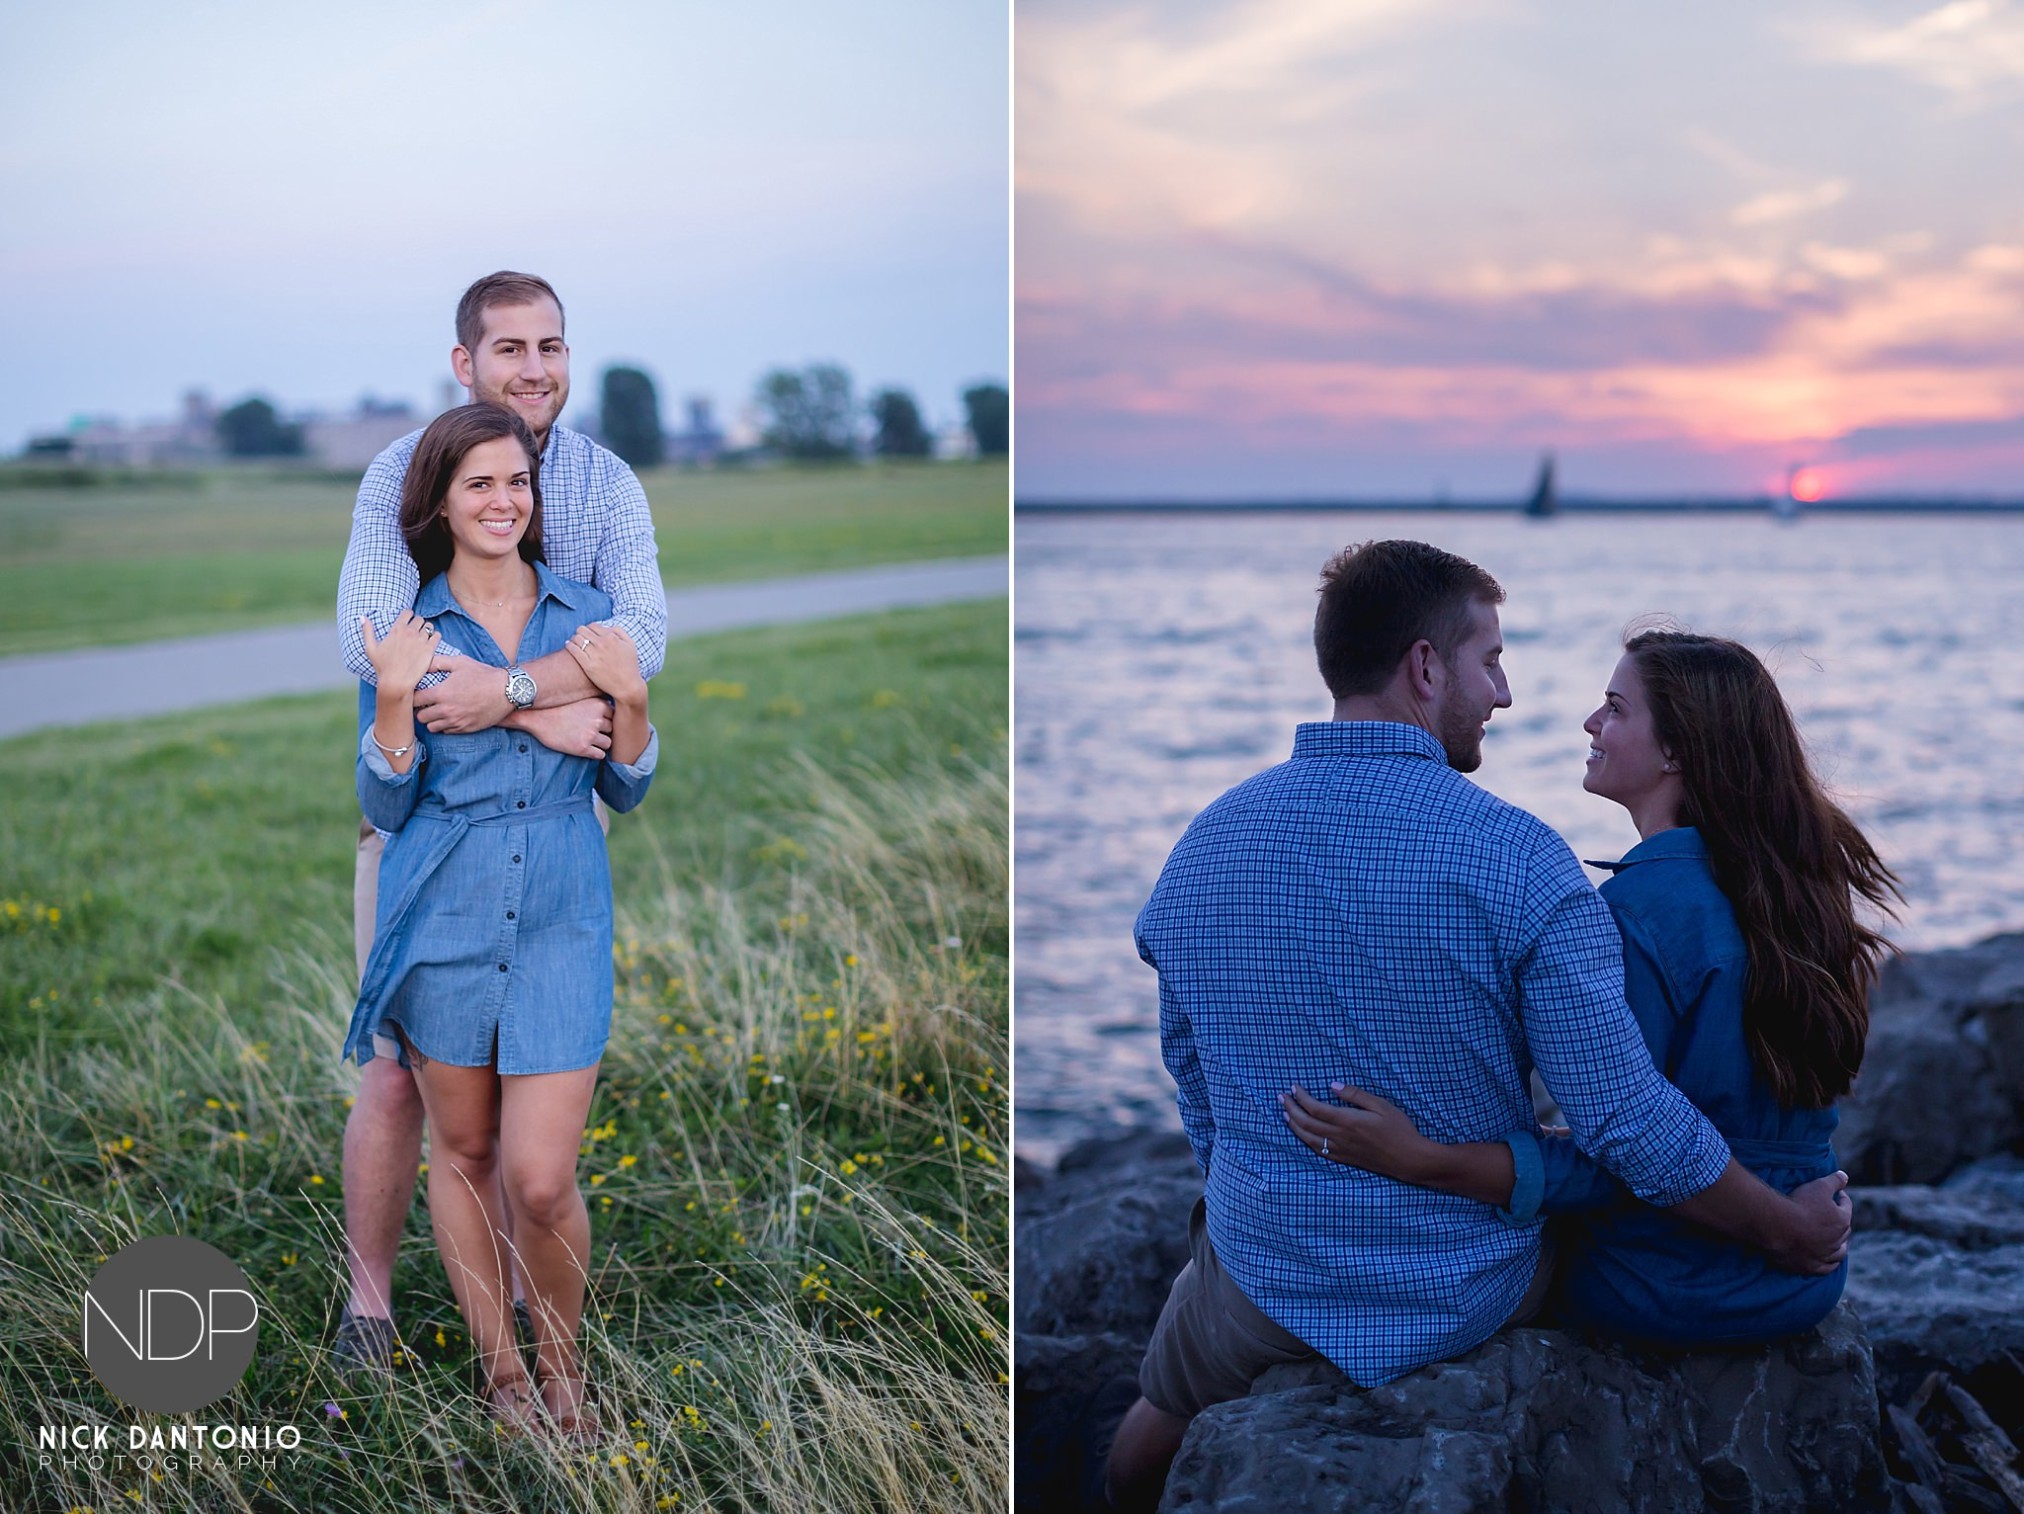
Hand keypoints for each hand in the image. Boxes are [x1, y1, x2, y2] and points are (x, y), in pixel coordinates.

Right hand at [359, 612, 438, 690]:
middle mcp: (410, 632)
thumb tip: (362, 616)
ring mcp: (421, 640)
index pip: (407, 612)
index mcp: (396, 629)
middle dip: (418, 623)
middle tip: (416, 632)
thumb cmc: (383, 667)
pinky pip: (437, 635)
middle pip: (419, 619)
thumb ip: (367, 631)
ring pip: (429, 626)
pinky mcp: (430, 649)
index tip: (409, 621)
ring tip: (424, 637)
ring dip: (427, 629)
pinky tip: (430, 643)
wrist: (396, 682)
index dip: (409, 615)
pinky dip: (435, 637)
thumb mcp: (371, 648)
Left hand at [414, 653, 510, 732]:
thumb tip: (422, 663)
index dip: (414, 697)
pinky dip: (445, 725)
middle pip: (420, 717)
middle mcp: (446, 710)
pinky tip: (450, 716)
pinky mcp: (465, 728)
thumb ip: (438, 662)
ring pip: (431, 727)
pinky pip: (446, 731)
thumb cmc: (484, 675)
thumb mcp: (460, 662)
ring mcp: (456, 721)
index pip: (415, 700)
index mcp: (442, 693)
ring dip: (432, 720)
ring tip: (437, 711)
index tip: (418, 693)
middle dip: (421, 710)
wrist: (507, 690)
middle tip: (426, 704)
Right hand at [507, 697, 613, 758]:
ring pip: (608, 743)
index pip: (614, 716)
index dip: (606, 720)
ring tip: (587, 741)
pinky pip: (600, 755)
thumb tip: (614, 711)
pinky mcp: (583, 748)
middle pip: (612, 730)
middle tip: (591, 732)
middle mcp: (597, 719)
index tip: (597, 722)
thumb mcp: (580, 700)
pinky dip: (595, 754)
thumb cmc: (557, 709)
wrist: (537, 719)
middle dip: (604, 732)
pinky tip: (585, 749)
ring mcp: (590, 734)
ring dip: (600, 744)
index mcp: (598, 705)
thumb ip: (597, 705)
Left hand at [563, 623, 646, 705]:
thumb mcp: (630, 644)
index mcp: (611, 637)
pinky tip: (568, 645)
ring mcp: (594, 654)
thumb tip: (607, 626)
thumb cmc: (630, 666)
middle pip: (582, 630)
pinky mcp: (588, 665)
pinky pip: (574, 650)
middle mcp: (602, 644)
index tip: (588, 633)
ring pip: (577, 638)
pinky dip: (569, 645)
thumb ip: (619, 631)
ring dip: (574, 638)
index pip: (593, 626)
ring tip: (574, 642)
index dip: (589, 628)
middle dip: (580, 632)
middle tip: (580, 637)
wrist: (628, 686)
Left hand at [1279, 1082, 1436, 1182]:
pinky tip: (1303, 1135)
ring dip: (1294, 1125)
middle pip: (1307, 1123)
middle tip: (1280, 1098)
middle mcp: (1340, 1137)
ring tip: (1285, 1114)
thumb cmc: (1399, 1129)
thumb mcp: (1381, 1105)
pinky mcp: (1345, 1159)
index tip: (1293, 1087)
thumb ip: (1355, 1095)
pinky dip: (1306, 1141)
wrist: (1410, 1159)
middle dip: (1291, 1109)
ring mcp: (1342, 1150)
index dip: (1301, 1097)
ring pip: (1309, 1138)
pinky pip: (1319, 1151)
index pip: (1315, 1108)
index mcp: (1348, 1121)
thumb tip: (1333, 1085)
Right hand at [1767, 1170, 1851, 1275]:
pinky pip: (1827, 1267)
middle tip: (1832, 1215)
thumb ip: (1834, 1181)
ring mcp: (1825, 1255)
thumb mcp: (1818, 1186)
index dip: (1840, 1197)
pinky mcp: (1812, 1266)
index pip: (1845, 1205)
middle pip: (1844, 1230)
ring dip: (1839, 1246)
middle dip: (1840, 1221)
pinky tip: (1828, 1260)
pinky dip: (1830, 1263)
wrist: (1778, 1227)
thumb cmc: (1799, 1204)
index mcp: (1842, 1220)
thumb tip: (1845, 1176)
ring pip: (1839, 1252)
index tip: (1835, 1193)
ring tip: (1834, 1240)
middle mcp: (1838, 1240)